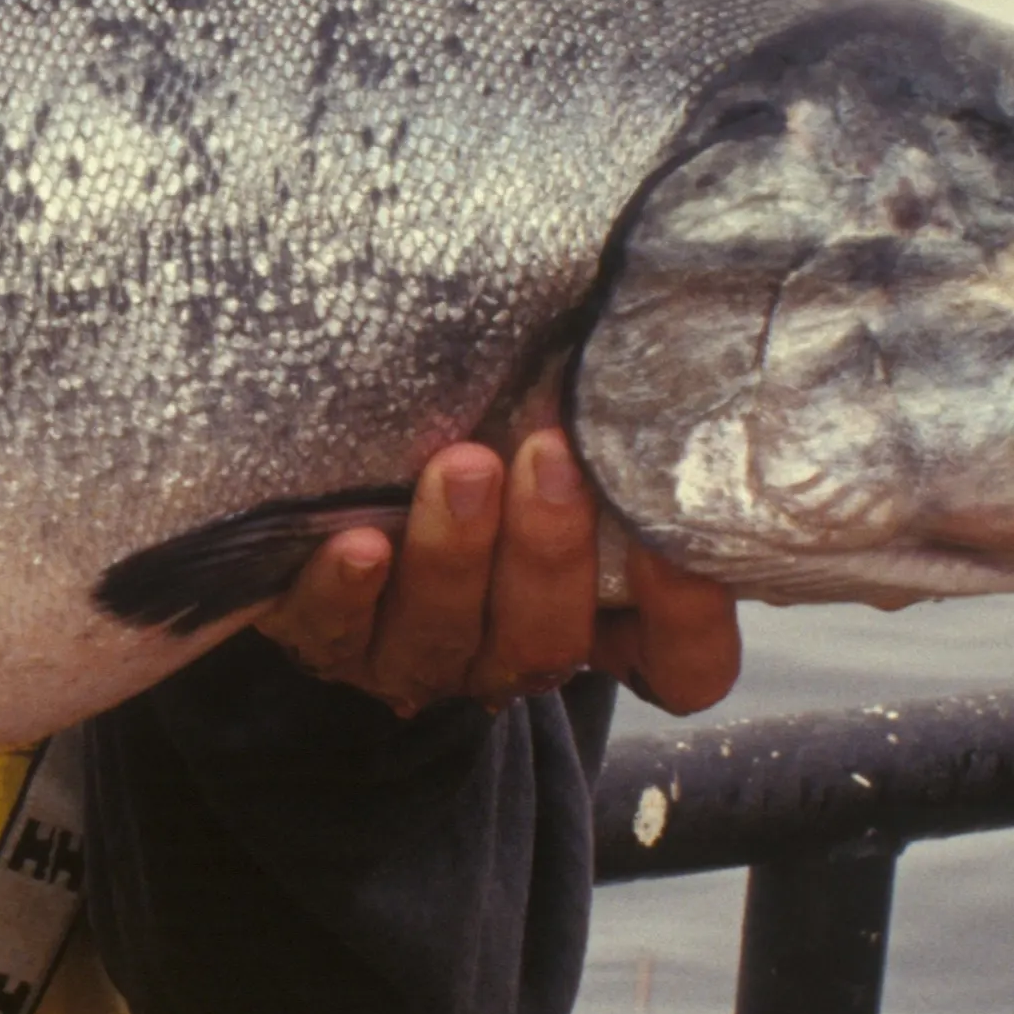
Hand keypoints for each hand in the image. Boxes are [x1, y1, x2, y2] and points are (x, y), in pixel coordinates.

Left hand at [248, 400, 746, 719]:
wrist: (342, 484)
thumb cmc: (485, 440)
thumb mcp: (554, 443)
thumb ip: (604, 427)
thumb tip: (649, 347)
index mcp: (598, 620)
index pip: (680, 666)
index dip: (684, 622)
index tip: (674, 545)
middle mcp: (511, 651)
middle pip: (546, 642)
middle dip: (549, 551)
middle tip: (548, 454)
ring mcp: (418, 656)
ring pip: (445, 636)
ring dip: (454, 554)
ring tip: (461, 467)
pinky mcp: (328, 640)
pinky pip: (335, 633)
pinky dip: (347, 590)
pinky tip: (359, 543)